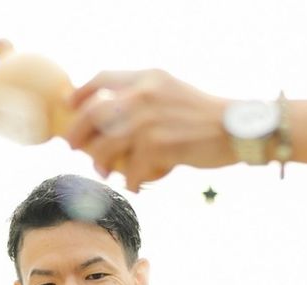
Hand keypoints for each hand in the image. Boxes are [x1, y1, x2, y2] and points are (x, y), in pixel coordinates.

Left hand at [65, 70, 232, 190]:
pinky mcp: (158, 146)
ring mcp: (149, 120)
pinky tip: (134, 186)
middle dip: (77, 133)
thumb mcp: (173, 94)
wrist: (236, 129)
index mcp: (147, 77)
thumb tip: (113, 117)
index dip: (81, 93)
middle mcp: (144, 94)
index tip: (70, 107)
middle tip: (73, 148)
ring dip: (100, 163)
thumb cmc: (205, 119)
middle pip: (94, 114)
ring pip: (106, 146)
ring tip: (104, 173)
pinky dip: (129, 182)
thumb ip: (145, 98)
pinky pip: (129, 170)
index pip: (102, 78)